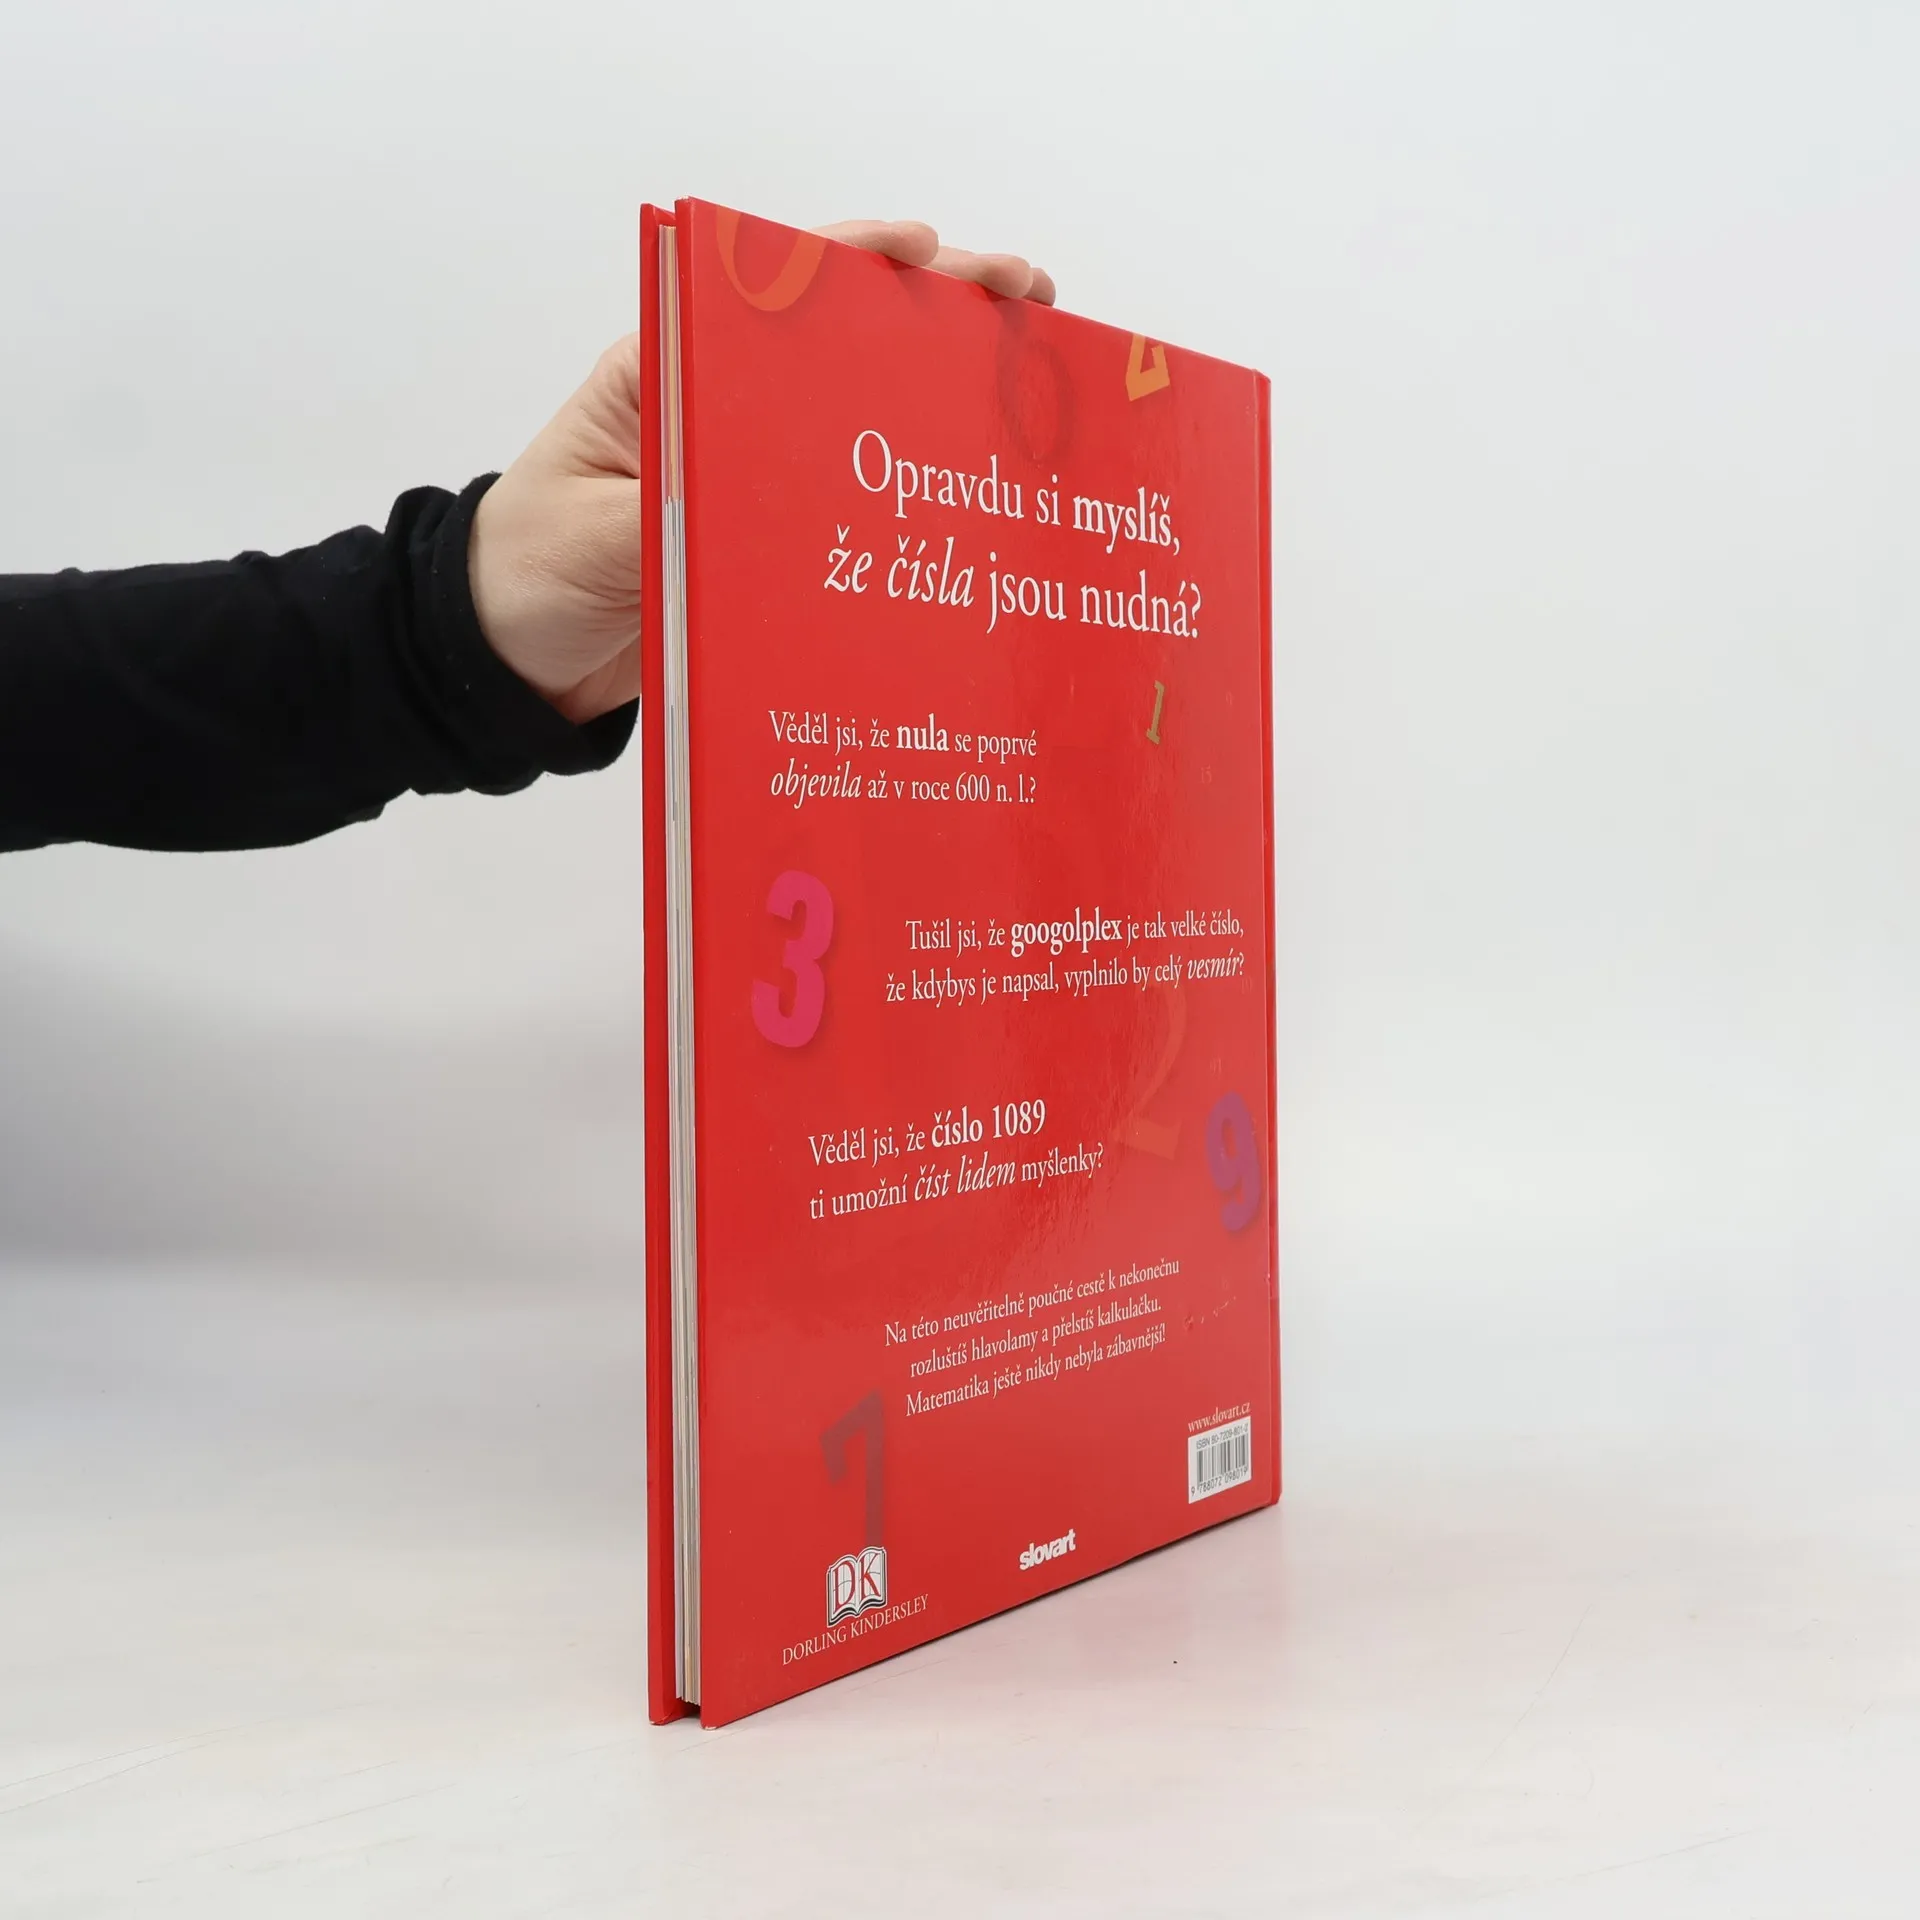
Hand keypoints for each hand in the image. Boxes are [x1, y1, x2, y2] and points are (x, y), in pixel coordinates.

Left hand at [470, 220, 1056, 722]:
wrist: (507, 657)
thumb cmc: (527, 574)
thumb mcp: (597, 537)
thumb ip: (677, 512)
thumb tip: (772, 497)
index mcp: (668, 374)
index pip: (774, 289)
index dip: (863, 260)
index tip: (938, 251)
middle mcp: (719, 408)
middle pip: (841, 344)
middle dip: (938, 314)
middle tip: (1029, 301)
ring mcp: (748, 473)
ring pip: (858, 419)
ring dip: (940, 398)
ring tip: (1030, 382)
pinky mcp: (762, 535)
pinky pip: (845, 502)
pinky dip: (907, 492)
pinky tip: (973, 493)